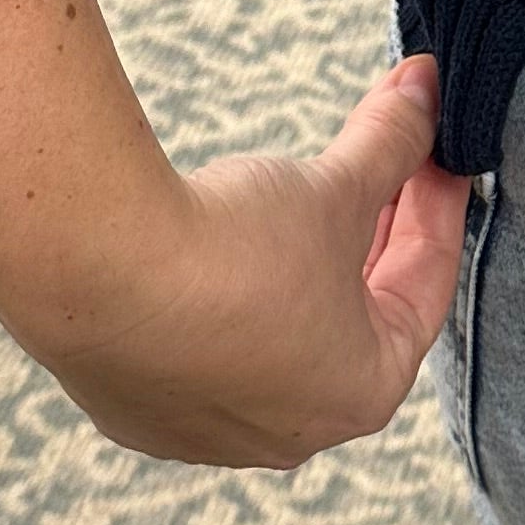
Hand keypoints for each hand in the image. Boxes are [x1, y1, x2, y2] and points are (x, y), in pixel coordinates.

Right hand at [7, 54, 471, 467]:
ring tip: (299, 204)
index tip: (434, 154)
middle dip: (371, 236)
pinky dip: (221, 304)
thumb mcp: (331, 186)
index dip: (434, 206)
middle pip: (355, 319)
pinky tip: (214, 258)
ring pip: (278, 342)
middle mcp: (292, 434)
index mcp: (363, 391)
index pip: (423, 287)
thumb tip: (424, 90)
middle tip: (383, 169)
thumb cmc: (230, 248)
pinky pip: (200, 356)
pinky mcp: (138, 412)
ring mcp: (208, 432)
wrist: (90, 271)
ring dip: (298, 273)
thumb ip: (390, 142)